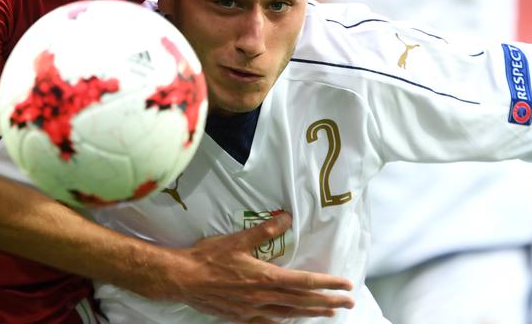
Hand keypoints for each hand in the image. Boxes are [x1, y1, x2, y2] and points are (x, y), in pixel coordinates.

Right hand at [152, 213, 353, 321]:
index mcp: (265, 278)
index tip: (345, 285)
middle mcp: (263, 297)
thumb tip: (287, 218)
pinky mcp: (241, 317)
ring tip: (329, 313)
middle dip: (328, 302)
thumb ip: (265, 230)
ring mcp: (253, 310)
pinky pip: (268, 323)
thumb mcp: (238, 239)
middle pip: (302, 301)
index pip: (304, 282)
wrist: (183, 279)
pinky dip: (284, 322)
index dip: (327, 284)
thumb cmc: (209, 258)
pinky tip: (290, 322)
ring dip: (311, 313)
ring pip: (289, 314)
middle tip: (348, 303)